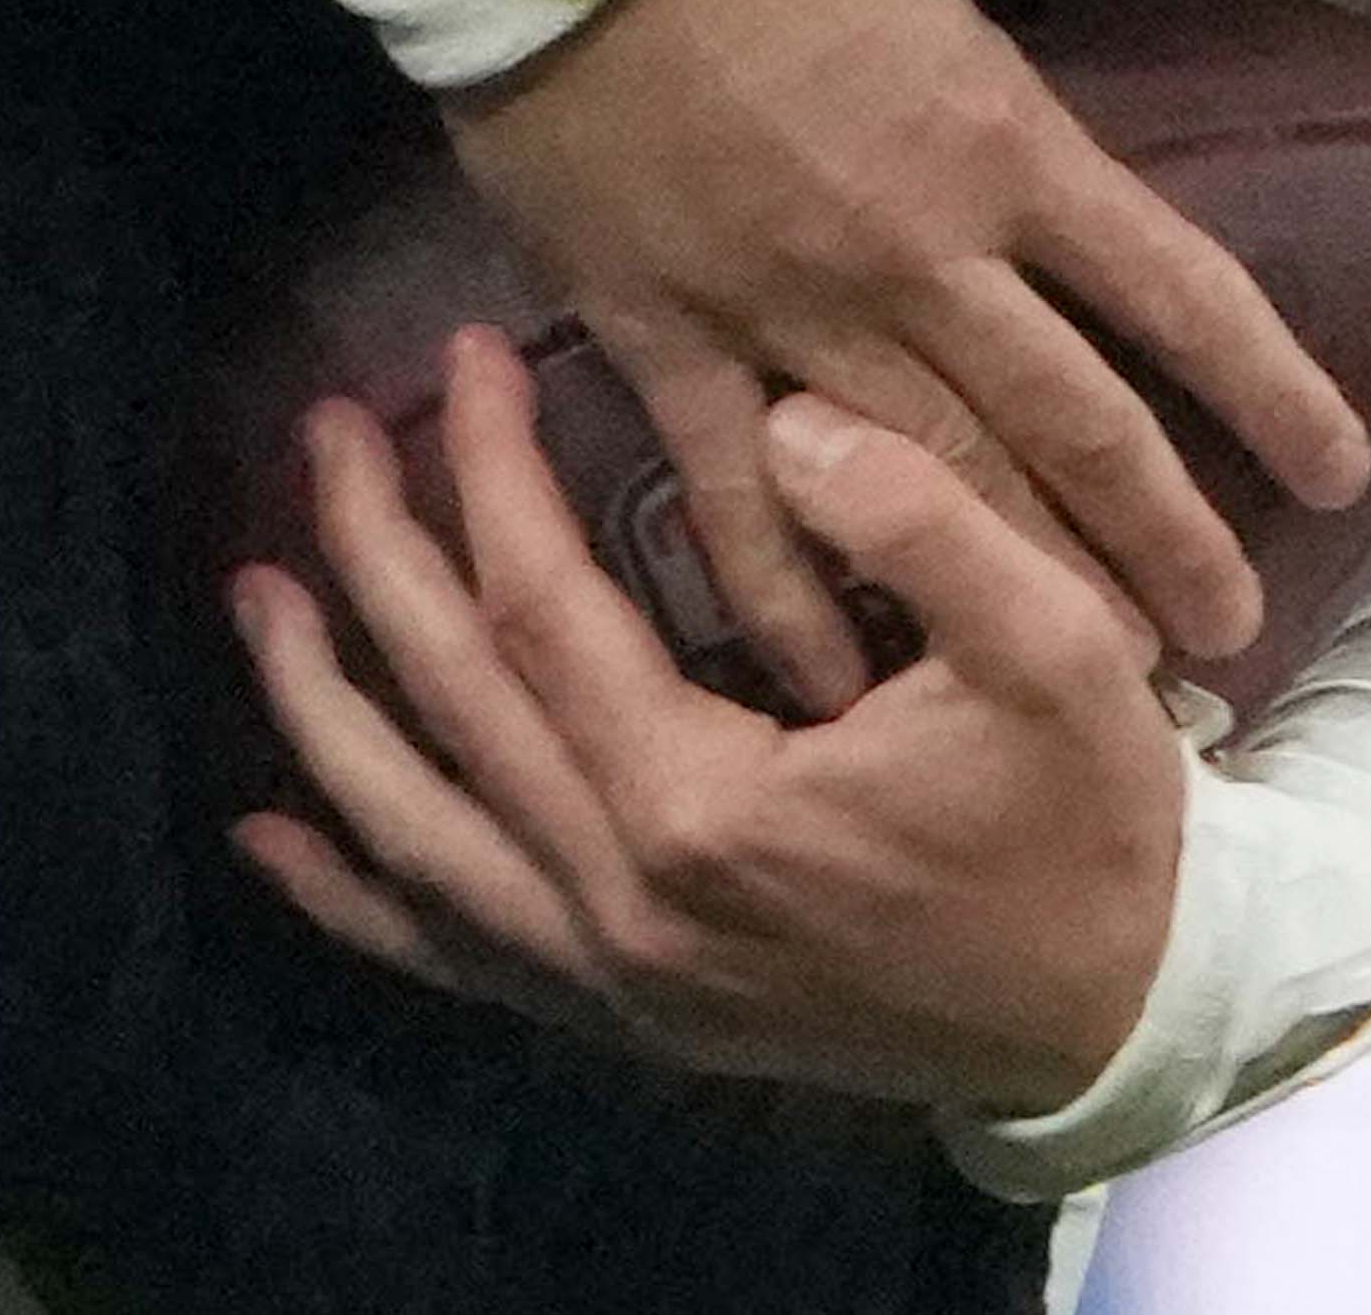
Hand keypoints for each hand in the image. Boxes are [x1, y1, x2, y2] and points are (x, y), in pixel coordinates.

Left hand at [235, 339, 1189, 1118]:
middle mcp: (618, 904)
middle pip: (448, 702)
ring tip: (258, 590)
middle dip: (371, 550)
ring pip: (412, 834)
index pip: (542, 607)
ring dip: (321, 707)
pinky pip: (449, 957)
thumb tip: (784, 421)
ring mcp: (605, 976)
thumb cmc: (1084, 824)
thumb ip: (924, 523)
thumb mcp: (1054, 650)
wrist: (1112, 1018)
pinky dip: (351, 900)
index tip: (465, 351)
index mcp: (700, 807)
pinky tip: (273, 842)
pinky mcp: (620, 1015)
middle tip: (325, 427)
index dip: (488, 470)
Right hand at [445, 0, 1365, 694]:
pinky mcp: (671, 346)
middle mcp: (925, 255)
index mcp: (1006, 146)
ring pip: (939, 488)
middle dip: (1168, 543)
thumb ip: (996, 108)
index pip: (1180, 292)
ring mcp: (795, 313)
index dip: (1274, 389)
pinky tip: (842, 686)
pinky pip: (740, 506)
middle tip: (1229, 638)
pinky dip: (791, 603)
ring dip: (1027, 588)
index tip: (1342, 473)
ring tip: (1094, 674)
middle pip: (1079, 430)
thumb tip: (1040, 178)